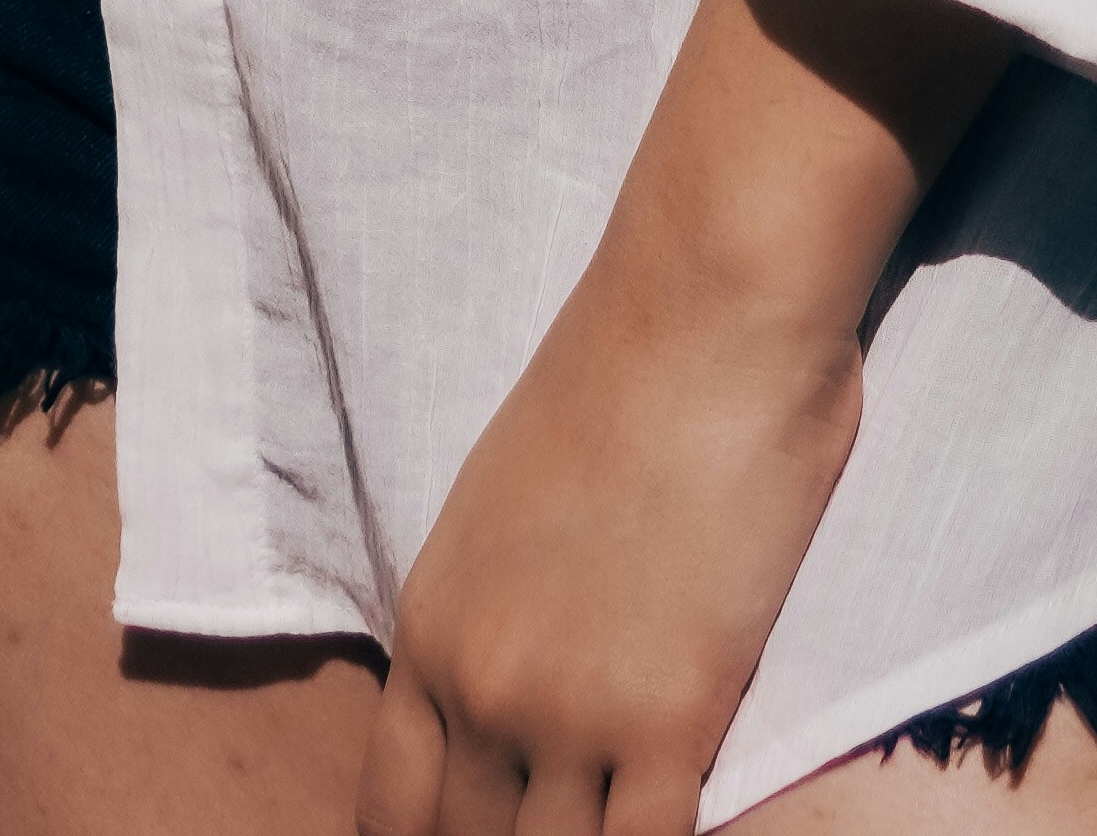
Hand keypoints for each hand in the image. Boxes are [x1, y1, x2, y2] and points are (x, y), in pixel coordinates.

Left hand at [356, 227, 856, 835]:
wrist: (702, 313)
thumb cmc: (623, 373)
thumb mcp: (506, 501)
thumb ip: (503, 606)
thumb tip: (535, 676)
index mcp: (431, 626)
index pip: (393, 813)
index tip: (484, 833)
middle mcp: (480, 686)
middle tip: (563, 820)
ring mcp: (570, 713)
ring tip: (614, 821)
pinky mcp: (670, 718)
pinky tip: (674, 816)